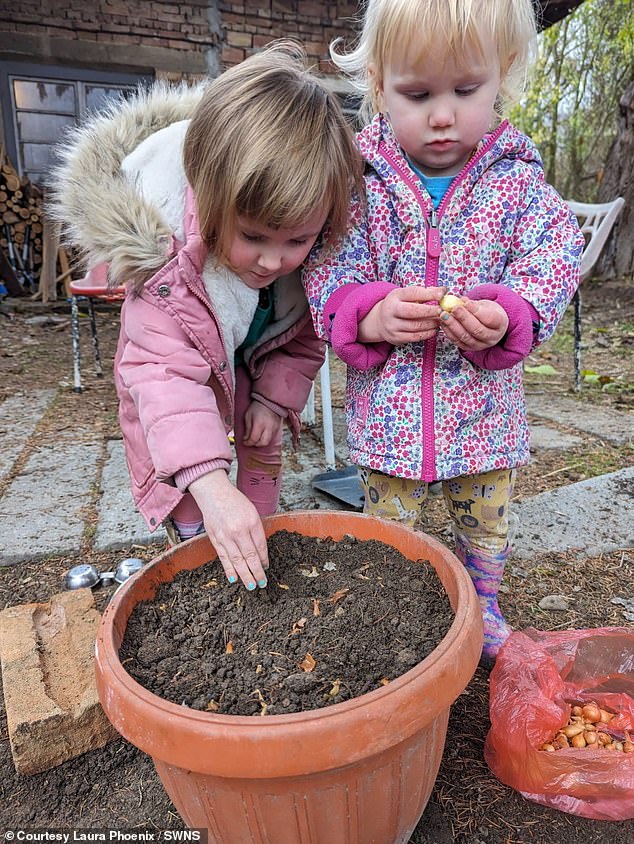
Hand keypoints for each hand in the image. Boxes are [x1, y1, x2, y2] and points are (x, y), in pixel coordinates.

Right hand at [188, 469, 268, 589]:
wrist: (213, 493)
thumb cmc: (235, 502)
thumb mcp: (252, 512)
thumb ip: (256, 531)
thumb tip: (260, 552)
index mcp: (251, 522)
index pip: (260, 547)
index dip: (264, 560)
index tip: (266, 568)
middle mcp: (238, 530)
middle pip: (250, 557)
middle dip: (257, 572)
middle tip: (262, 583)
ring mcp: (225, 536)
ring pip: (237, 561)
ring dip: (245, 575)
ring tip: (251, 586)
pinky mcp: (214, 539)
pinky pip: (223, 558)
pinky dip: (229, 570)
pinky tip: (234, 579)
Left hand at [243, 400, 282, 446]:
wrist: (269, 401)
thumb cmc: (257, 407)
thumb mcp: (248, 416)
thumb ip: (247, 429)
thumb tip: (246, 439)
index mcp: (259, 424)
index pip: (253, 439)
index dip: (248, 443)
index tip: (244, 442)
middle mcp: (268, 427)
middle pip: (262, 443)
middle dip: (255, 444)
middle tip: (250, 441)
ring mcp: (274, 428)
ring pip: (268, 442)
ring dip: (260, 442)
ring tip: (256, 438)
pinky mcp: (278, 428)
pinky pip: (272, 438)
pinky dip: (266, 438)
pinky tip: (262, 435)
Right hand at [358, 286, 444, 344]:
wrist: (380, 321)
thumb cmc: (399, 305)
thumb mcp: (406, 295)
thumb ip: (424, 293)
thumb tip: (443, 291)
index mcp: (394, 297)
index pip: (413, 293)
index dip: (429, 293)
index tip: (442, 294)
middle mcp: (390, 311)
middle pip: (412, 311)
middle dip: (430, 311)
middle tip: (442, 311)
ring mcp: (392, 326)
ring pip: (415, 326)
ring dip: (431, 323)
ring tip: (440, 320)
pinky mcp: (395, 338)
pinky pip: (414, 337)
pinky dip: (427, 333)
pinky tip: (434, 329)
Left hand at [439, 298, 508, 350]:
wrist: (488, 325)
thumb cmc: (487, 312)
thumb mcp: (485, 305)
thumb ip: (474, 303)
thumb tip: (460, 301)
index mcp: (500, 323)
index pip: (489, 318)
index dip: (476, 311)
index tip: (466, 303)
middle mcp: (492, 337)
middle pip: (477, 329)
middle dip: (463, 318)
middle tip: (453, 308)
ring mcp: (481, 345)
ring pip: (466, 337)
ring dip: (453, 326)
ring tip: (444, 315)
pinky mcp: (469, 349)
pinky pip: (457, 342)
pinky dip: (449, 332)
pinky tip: (443, 323)